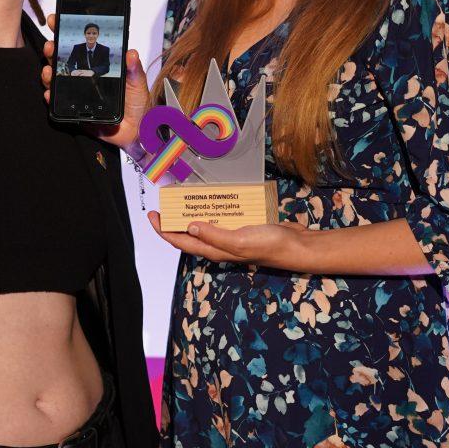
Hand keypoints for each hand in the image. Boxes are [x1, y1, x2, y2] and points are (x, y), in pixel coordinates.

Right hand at [41, 13, 150, 149]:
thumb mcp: (138, 82)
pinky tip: (49, 93)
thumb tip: (131, 53)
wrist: (137, 130)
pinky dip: (50, 97)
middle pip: (61, 58)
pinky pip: (57, 102)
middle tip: (51, 45)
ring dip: (48, 72)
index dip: (65, 30)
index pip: (78, 44)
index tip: (56, 20)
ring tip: (49, 69)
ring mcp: (76, 91)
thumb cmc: (137, 104)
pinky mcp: (73, 109)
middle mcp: (84, 75)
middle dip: (52, 49)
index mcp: (98, 64)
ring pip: (56, 78)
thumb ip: (134, 69)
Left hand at [146, 208, 310, 269]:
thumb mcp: (238, 240)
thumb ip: (213, 235)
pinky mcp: (242, 227)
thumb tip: (188, 227)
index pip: (180, 242)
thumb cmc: (269, 245)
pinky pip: (222, 217)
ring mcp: (230, 236)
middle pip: (189, 233)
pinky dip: (214, 207)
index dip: (162, 230)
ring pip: (205, 224)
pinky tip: (214, 196)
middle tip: (165, 202)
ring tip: (184, 196)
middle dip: (174, 220)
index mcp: (214, 250)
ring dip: (193, 211)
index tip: (152, 214)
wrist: (296, 245)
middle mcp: (219, 245)